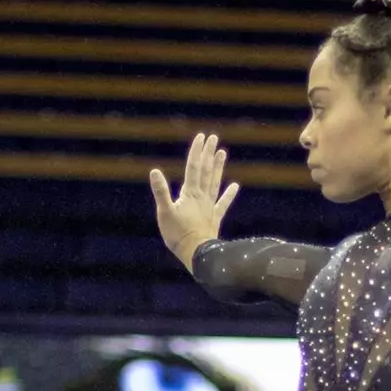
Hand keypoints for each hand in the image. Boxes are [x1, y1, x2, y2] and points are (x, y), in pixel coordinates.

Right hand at [148, 132, 239, 272]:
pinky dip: (229, 194)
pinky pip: (223, 204)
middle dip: (208, 153)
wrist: (197, 253)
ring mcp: (209, 207)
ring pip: (215, 182)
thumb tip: (154, 171)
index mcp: (190, 194)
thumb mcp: (164, 212)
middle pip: (205, 171)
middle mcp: (201, 197)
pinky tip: (235, 185)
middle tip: (213, 137)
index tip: (201, 136)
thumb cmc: (178, 235)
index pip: (193, 167)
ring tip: (222, 152)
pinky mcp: (214, 218)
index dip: (197, 151)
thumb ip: (161, 191)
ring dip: (218, 167)